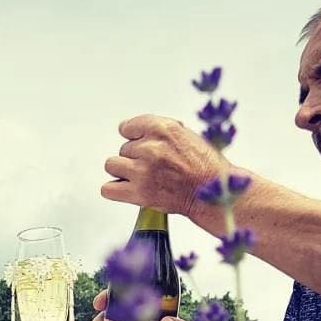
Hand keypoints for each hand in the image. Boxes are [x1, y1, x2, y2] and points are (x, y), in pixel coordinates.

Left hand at [101, 115, 221, 223]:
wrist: (213, 193)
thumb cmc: (205, 166)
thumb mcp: (186, 135)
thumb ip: (160, 132)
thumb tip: (136, 130)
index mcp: (164, 129)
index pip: (127, 126)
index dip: (134, 137)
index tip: (139, 143)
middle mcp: (151, 147)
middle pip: (123, 148)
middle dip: (135, 156)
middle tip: (152, 166)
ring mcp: (143, 170)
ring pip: (112, 165)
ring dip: (122, 171)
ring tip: (138, 177)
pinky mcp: (139, 192)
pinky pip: (108, 189)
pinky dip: (114, 190)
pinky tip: (127, 189)